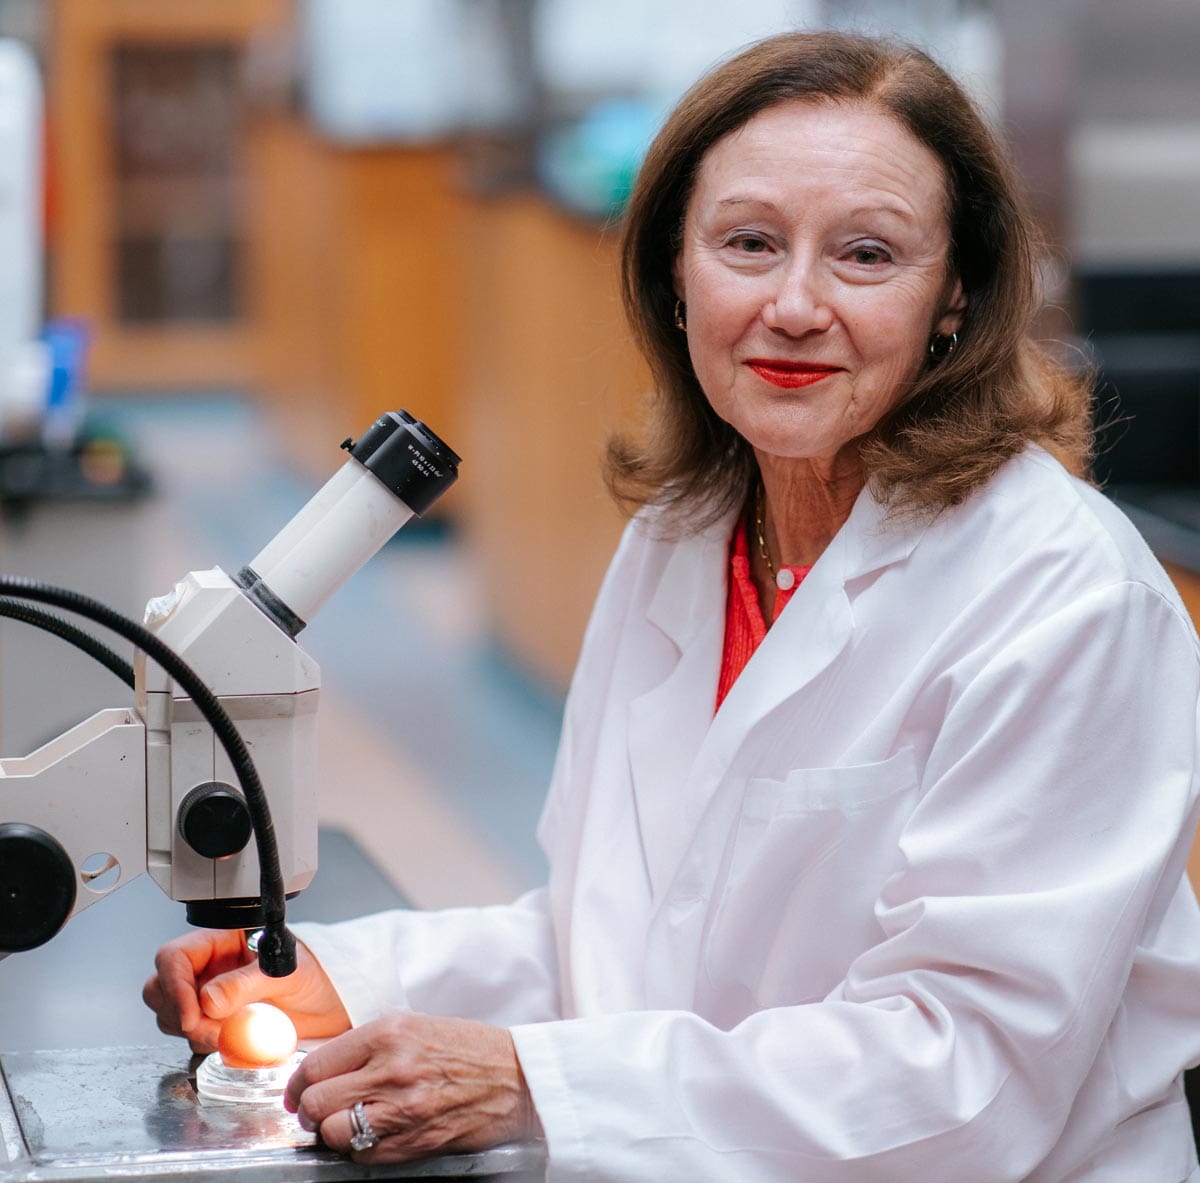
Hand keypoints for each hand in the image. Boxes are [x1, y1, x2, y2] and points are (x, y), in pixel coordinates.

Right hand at [142, 929, 350, 1052]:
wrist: (331, 1002)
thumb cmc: (314, 973)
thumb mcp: (286, 973)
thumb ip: (247, 983)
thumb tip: (209, 1000)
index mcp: (221, 941)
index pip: (173, 957)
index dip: (174, 986)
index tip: (192, 1015)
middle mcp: (208, 968)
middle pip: (161, 988)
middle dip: (180, 1014)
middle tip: (212, 1031)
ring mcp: (208, 997)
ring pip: (170, 1016)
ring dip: (191, 1032)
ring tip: (228, 1035)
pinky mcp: (214, 1024)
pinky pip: (190, 1037)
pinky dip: (202, 1045)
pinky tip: (230, 1043)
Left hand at [284, 1013, 541, 1161]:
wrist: (515, 1077)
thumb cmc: (468, 1049)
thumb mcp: (415, 1027)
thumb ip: (368, 1046)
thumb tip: (322, 1069)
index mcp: (389, 1033)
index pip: (317, 1064)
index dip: (297, 1084)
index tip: (297, 1091)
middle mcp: (391, 1069)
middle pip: (317, 1101)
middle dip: (309, 1111)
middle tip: (316, 1111)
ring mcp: (402, 1109)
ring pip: (333, 1133)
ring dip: (331, 1133)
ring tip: (345, 1125)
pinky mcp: (413, 1142)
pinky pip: (363, 1155)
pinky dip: (358, 1150)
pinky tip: (373, 1135)